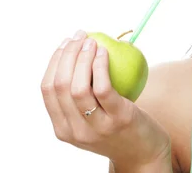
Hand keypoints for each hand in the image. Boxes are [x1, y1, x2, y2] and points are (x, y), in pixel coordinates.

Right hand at [41, 30, 171, 167]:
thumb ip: (81, 98)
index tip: (64, 43)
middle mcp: (75, 130)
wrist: (144, 155)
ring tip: (92, 41)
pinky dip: (100, 66)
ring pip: (78, 88)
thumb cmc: (118, 129)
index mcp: (62, 128)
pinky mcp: (119, 119)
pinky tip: (104, 52)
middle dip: (66, 55)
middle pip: (59, 86)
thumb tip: (77, 52)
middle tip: (79, 36)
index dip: (54, 62)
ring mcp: (96, 127)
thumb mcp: (92, 119)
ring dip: (82, 58)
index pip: (47, 90)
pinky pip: (103, 88)